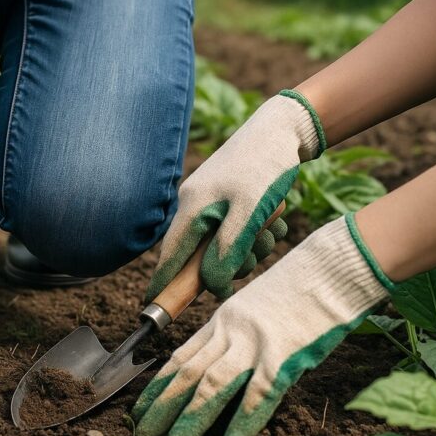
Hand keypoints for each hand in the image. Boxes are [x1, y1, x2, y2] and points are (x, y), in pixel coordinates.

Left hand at [132, 214, 392, 435]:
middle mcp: (231, 331)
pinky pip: (259, 392)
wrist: (335, 265)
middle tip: (142, 434)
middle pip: (187, 372)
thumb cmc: (302, 287)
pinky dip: (243, 419)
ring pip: (213, 383)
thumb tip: (220, 364)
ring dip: (190, 415)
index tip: (138, 409)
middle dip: (162, 405)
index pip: (180, 357)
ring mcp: (256, 343)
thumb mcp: (256, 306)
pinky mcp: (285, 355)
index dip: (157, 386)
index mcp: (222, 320)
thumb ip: (236, 333)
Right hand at [147, 90, 324, 300]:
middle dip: (233, 261)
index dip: (162, 282)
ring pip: (227, 246)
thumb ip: (228, 250)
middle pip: (204, 256)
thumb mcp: (249, 211)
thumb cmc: (264, 166)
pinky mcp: (229, 201)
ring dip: (252, 246)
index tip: (151, 307)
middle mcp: (196, 207)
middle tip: (256, 250)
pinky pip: (239, 232)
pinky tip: (273, 218)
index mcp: (192, 209)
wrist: (284, 128)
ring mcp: (212, 204)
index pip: (170, 256)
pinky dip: (258, 232)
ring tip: (270, 226)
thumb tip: (214, 286)